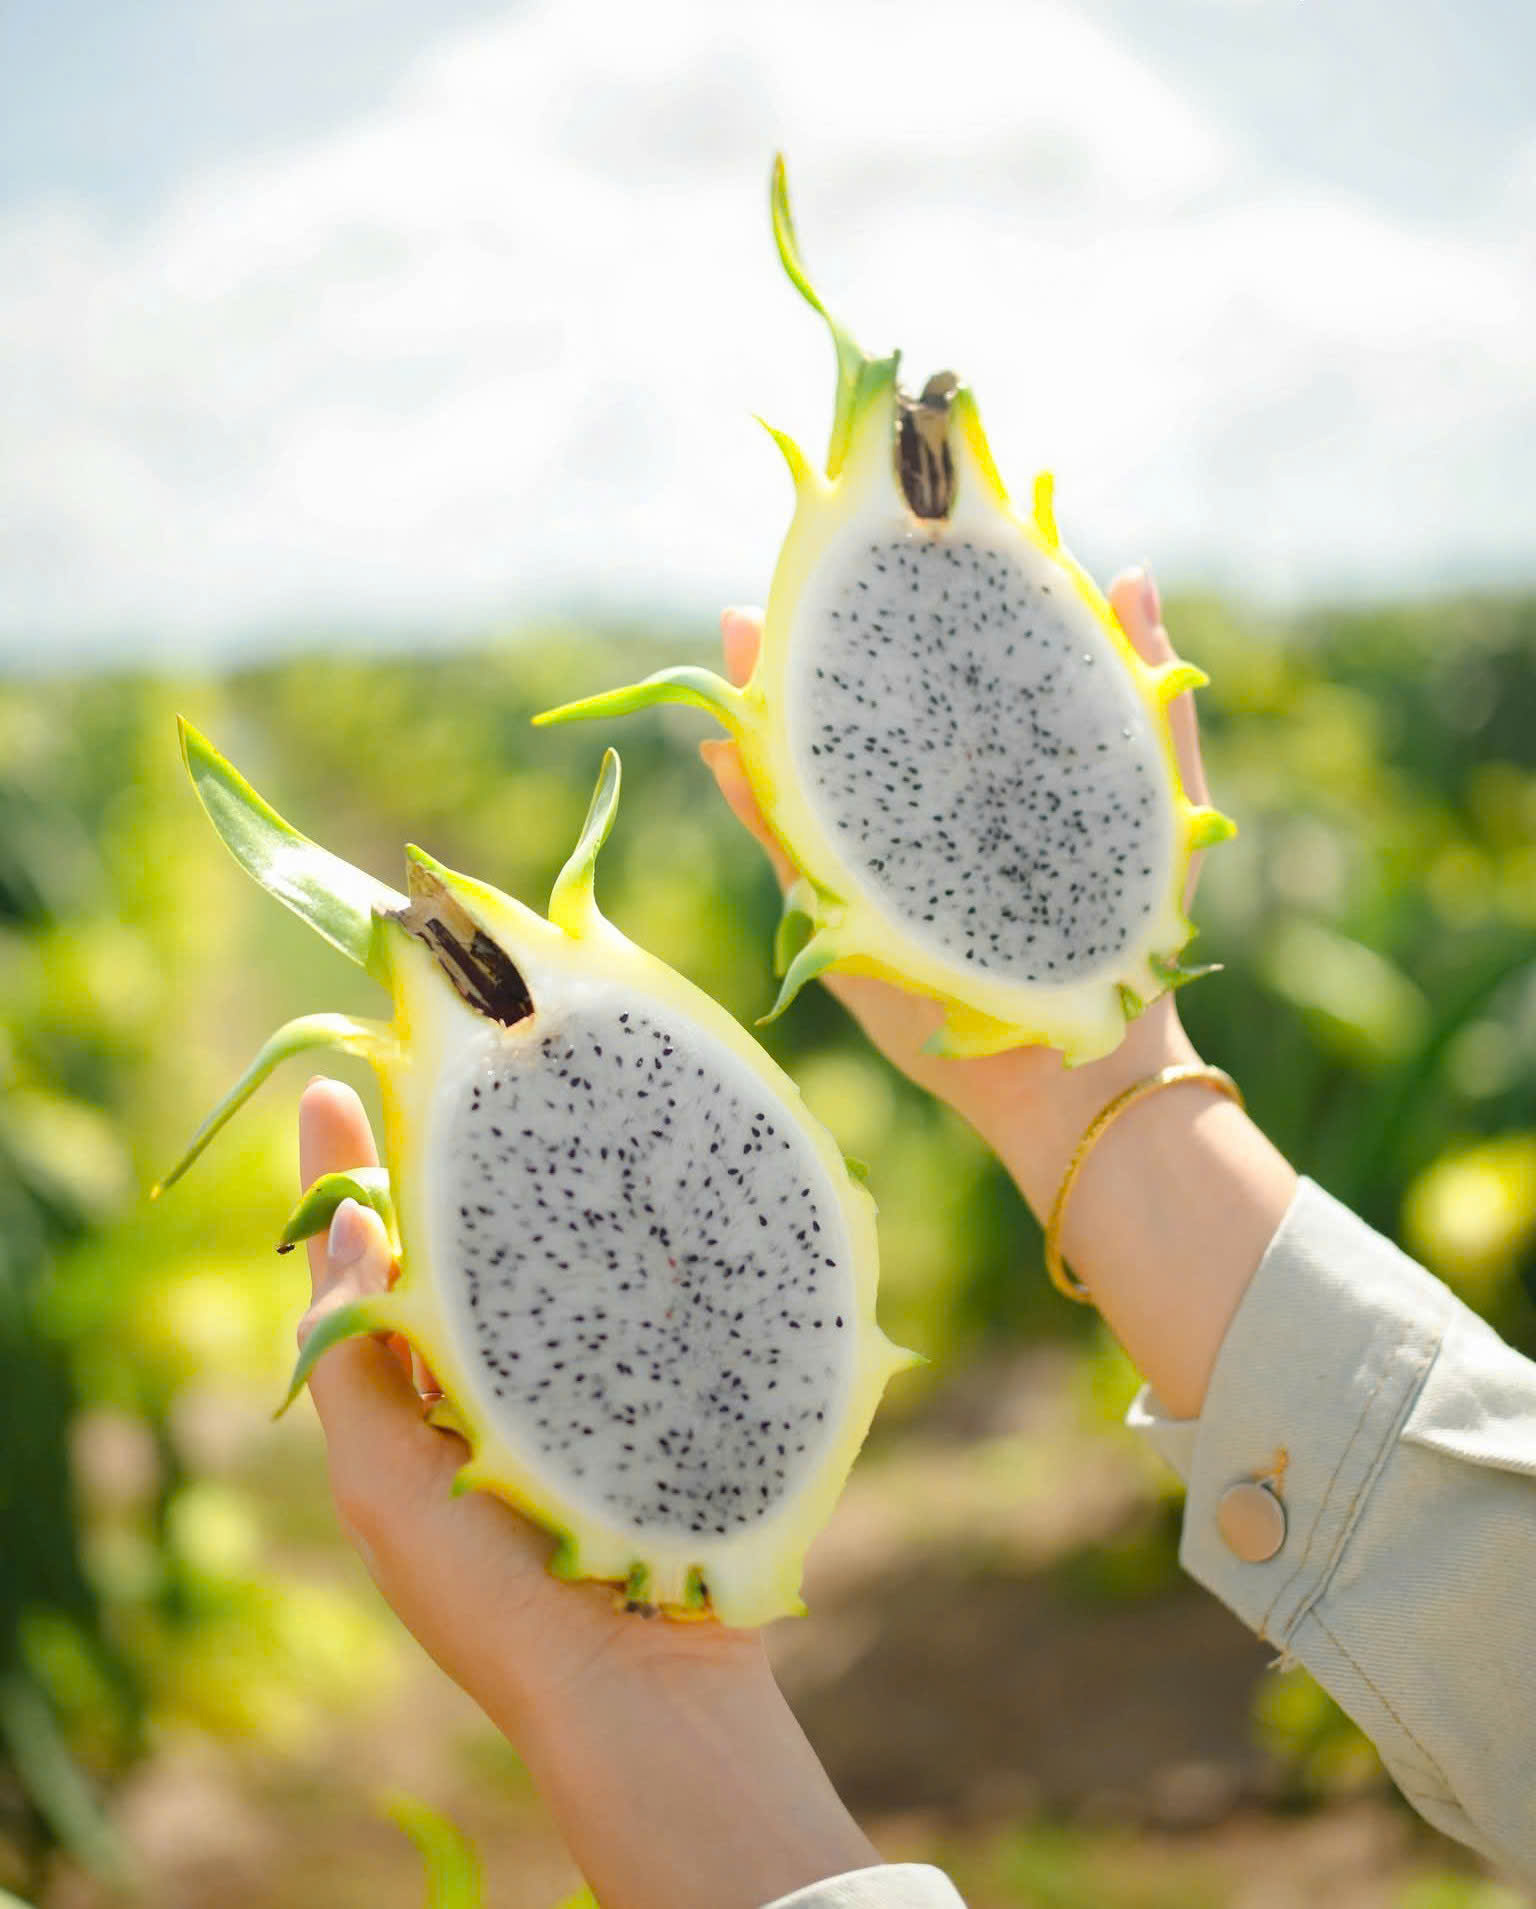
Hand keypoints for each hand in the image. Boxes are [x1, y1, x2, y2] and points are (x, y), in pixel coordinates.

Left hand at [295, 1078, 874, 1908]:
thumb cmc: (493, 1594)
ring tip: (535, 1105)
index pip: (360, 1267)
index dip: (341, 1179)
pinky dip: (611, 1248)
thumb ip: (353, 1363)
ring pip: (533, 1265)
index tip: (334, 1091)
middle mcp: (478, 1386)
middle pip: (446, 1249)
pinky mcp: (642, 1393)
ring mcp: (566, 1386)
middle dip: (440, 1163)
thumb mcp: (386, 1483)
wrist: (640, 1683)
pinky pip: (616, 1301)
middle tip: (448, 1071)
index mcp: (404, 1408)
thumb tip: (336, 1227)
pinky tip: (634, 1193)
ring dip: (528, 1193)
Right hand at [703, 575, 1294, 1415]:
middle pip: (853, 720)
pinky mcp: (847, 925)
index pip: (927, 687)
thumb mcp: (1155, 797)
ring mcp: (877, 870)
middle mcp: (922, 816)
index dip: (891, 623)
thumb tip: (1129, 574)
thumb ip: (1146, 694)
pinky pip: (788, 855)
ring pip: (807, 779)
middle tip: (771, 602)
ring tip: (737, 650)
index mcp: (984, 778)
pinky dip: (753, 805)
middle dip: (808, 659)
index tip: (872, 555)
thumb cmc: (1135, 925)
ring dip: (763, 717)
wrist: (1097, 1054)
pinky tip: (724, 753)